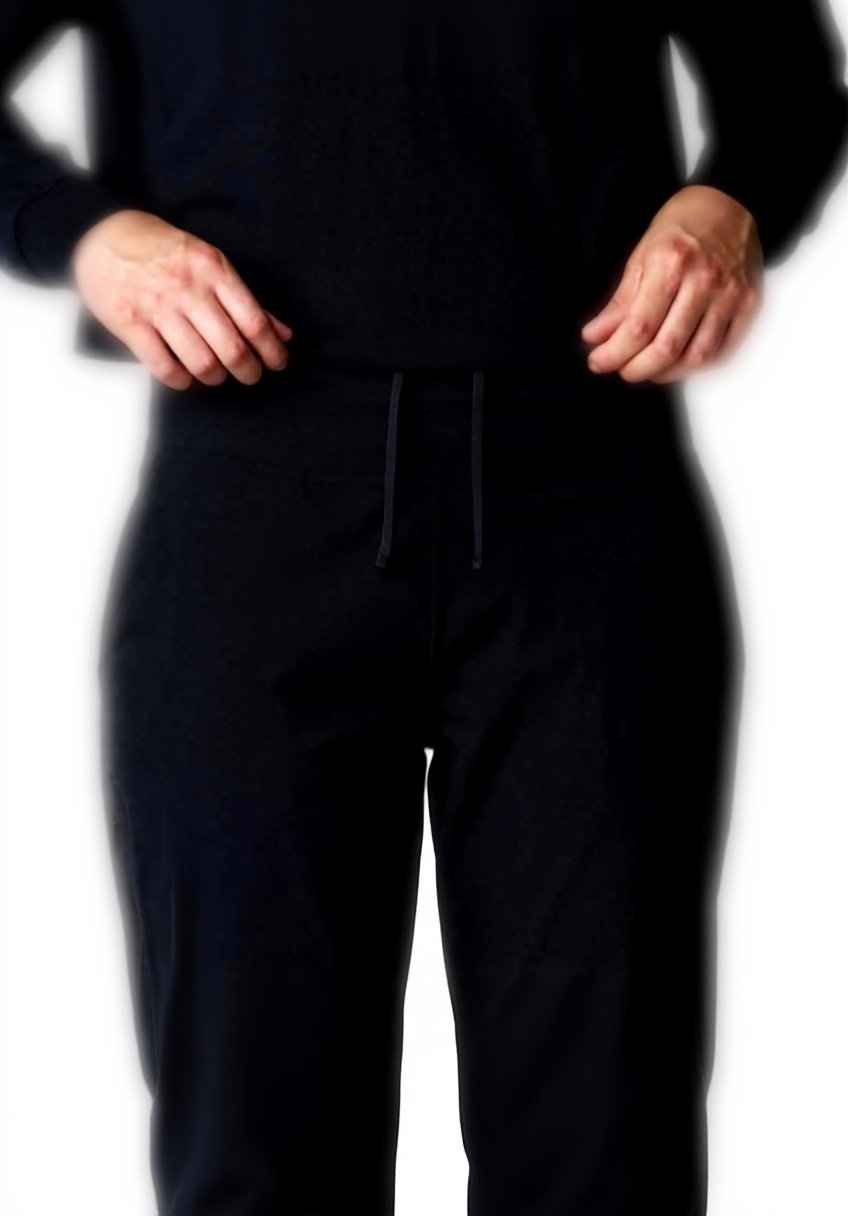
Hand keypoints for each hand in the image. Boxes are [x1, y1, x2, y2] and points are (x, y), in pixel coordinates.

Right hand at [70, 209, 292, 388]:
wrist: (105, 235)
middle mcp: (188, 289)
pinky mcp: (131, 323)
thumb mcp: (210, 264)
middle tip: (249, 375)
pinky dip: (180, 380)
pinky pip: (163, 366)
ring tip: (216, 373)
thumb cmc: (165, 252)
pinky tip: (184, 377)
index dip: (271, 350)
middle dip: (247, 370)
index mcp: (214, 271)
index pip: (254, 321)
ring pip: (201, 362)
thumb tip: (283, 334)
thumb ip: (247, 301)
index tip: (277, 363)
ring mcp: (158, 307)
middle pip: (231, 347)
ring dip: (215, 376)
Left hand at [580, 184, 764, 383]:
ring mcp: (730, 295)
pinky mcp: (749, 305)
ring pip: (697, 357)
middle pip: (667, 348)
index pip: (639, 326)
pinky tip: (677, 361)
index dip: (614, 353)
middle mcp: (704, 281)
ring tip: (646, 368)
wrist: (731, 204)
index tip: (597, 362)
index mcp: (672, 263)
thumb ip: (620, 302)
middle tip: (621, 370)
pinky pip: (722, 350)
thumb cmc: (682, 227)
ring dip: (666, 373)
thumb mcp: (641, 256)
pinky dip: (696, 365)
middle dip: (637, 369)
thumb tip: (595, 337)